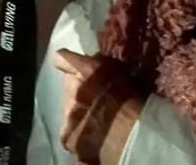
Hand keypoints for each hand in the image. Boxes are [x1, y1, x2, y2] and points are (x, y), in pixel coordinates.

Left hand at [53, 50, 144, 164]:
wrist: (135, 136)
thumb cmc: (135, 102)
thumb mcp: (122, 74)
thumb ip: (102, 67)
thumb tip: (94, 61)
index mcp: (85, 71)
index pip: (61, 59)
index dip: (66, 63)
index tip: (73, 67)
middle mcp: (72, 90)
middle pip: (67, 84)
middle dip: (77, 89)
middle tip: (93, 98)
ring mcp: (67, 114)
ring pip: (68, 108)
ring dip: (78, 111)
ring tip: (95, 121)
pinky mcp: (66, 136)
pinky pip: (68, 131)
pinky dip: (77, 133)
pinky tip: (91, 137)